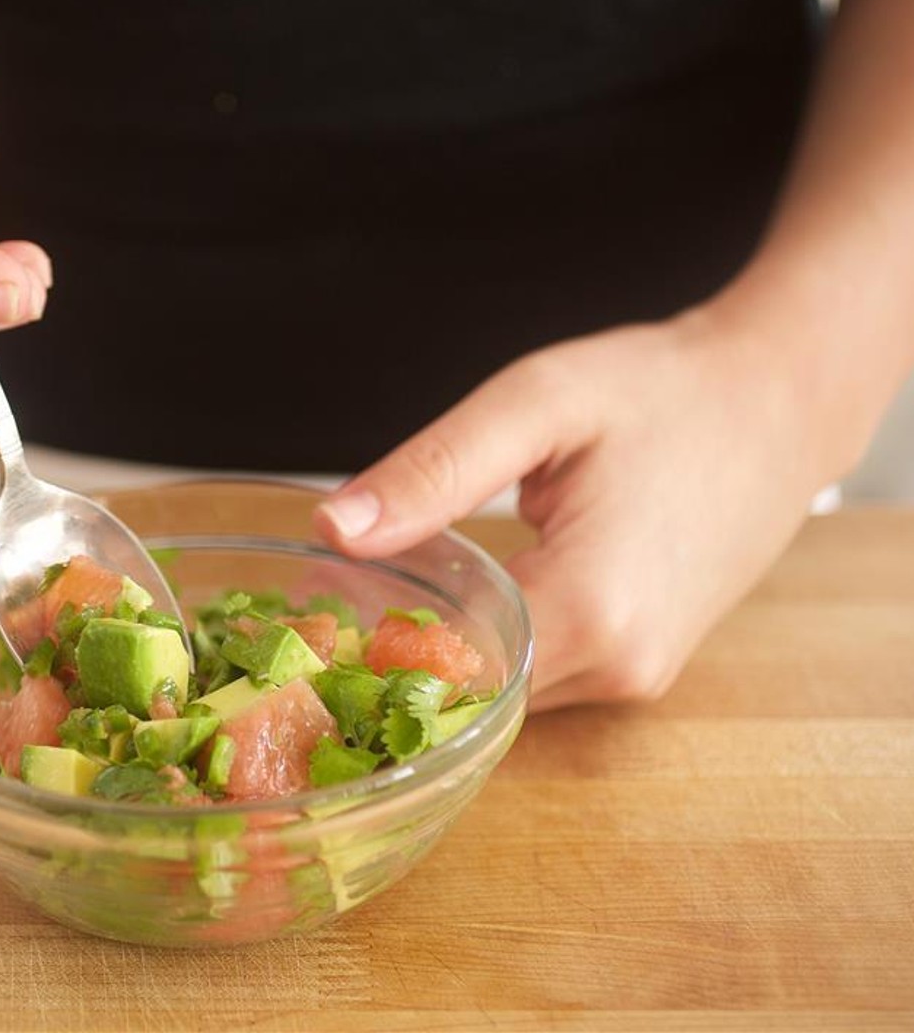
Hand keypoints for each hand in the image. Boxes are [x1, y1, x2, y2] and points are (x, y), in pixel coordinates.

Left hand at [314, 306, 827, 709]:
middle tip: (322, 612)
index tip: (307, 624)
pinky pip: (538, 677)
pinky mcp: (643, 664)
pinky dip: (488, 650)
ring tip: (378, 598)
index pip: (440, 675)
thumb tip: (333, 529)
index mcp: (590, 608)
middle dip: (393, 661)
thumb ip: (434, 471)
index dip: (366, 652)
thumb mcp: (536, 404)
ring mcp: (637, 674)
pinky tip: (449, 601)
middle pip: (468, 695)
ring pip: (501, 694)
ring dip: (440, 658)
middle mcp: (618, 664)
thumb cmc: (662, 391)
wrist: (780, 399)